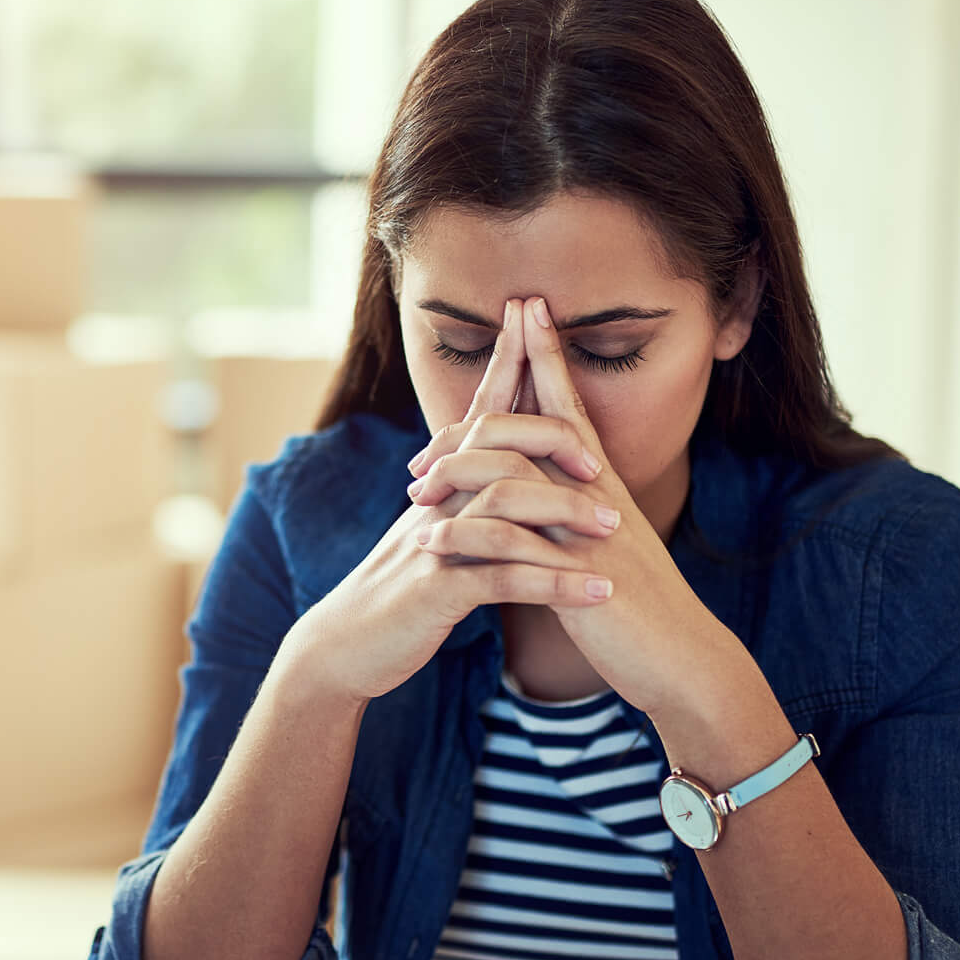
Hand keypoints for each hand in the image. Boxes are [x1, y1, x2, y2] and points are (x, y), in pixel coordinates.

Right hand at [282, 299, 615, 706]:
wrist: (345, 646)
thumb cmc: (399, 593)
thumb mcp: (432, 534)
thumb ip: (465, 498)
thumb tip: (504, 465)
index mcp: (440, 486)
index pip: (479, 411)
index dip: (507, 361)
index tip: (534, 313)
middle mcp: (436, 502)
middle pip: (495, 445)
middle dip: (551, 441)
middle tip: (601, 464)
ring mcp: (434, 543)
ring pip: (504, 508)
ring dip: (564, 514)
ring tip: (613, 530)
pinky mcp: (437, 591)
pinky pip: (503, 579)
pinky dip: (553, 584)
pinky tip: (593, 593)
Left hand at [403, 295, 747, 719]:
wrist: (681, 656)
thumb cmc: (636, 602)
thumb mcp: (601, 545)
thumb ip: (572, 509)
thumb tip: (540, 487)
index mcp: (599, 484)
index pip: (568, 404)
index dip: (546, 355)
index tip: (525, 307)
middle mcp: (595, 495)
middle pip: (532, 427)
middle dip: (477, 415)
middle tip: (419, 447)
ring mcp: (587, 532)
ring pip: (514, 479)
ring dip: (457, 477)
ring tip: (414, 493)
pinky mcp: (577, 576)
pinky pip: (512, 544)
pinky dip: (466, 537)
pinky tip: (430, 542)